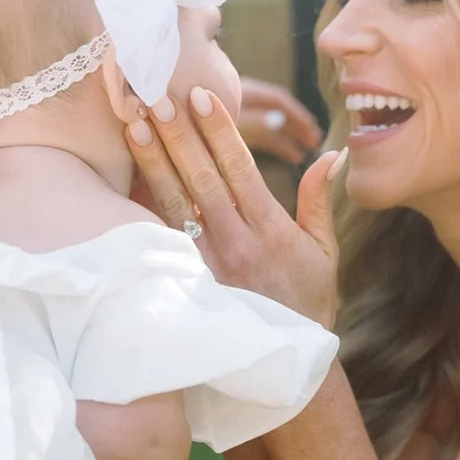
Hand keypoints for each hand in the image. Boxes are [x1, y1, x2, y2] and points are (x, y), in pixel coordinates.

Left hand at [126, 87, 343, 327]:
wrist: (285, 363)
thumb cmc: (307, 301)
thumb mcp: (324, 252)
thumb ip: (319, 201)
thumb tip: (332, 154)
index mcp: (271, 232)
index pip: (240, 170)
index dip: (219, 131)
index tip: (202, 97)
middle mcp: (236, 245)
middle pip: (202, 180)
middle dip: (179, 136)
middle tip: (158, 96)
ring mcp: (207, 266)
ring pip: (176, 204)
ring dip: (154, 162)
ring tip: (136, 124)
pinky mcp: (187, 282)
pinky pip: (162, 237)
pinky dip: (143, 204)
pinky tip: (126, 174)